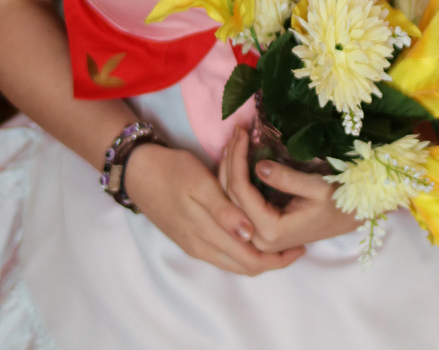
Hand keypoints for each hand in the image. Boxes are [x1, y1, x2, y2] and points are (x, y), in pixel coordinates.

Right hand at [124, 143, 304, 274]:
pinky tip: (251, 231)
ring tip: (280, 239)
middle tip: (296, 245)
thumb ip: (224, 210)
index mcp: (207, 235)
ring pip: (234, 262)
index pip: (250, 261)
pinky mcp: (189, 238)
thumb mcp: (199, 183)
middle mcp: (202, 247)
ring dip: (257, 254)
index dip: (278, 259)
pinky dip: (242, 247)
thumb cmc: (171, 171)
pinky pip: (222, 253)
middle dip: (273, 260)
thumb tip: (249, 233)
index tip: (301, 246)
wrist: (138, 172)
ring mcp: (194, 245)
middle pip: (245, 266)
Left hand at [219, 126, 359, 252]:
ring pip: (230, 201)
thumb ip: (287, 179)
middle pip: (230, 196)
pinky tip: (236, 159)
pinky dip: (235, 180)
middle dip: (231, 159)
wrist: (348, 219)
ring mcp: (258, 238)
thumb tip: (258, 165)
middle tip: (237, 130)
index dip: (237, 158)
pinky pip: (239, 205)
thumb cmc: (337, 202)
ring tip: (233, 141)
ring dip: (229, 168)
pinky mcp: (261, 231)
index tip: (242, 132)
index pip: (241, 190)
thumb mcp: (316, 187)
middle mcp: (259, 239)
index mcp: (271, 230)